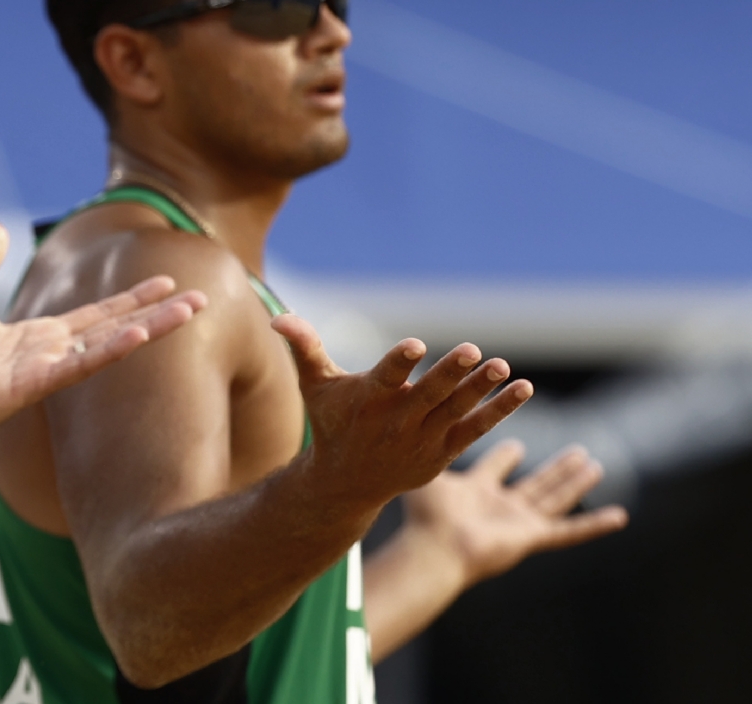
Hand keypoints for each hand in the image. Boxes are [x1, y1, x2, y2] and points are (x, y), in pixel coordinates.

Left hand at [0, 222, 205, 458]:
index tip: (167, 281)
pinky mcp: (32, 387)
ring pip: (109, 345)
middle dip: (157, 313)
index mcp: (35, 336)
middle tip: (201, 298)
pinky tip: (139, 336)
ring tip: (189, 312)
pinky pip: (79, 366)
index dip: (131, 299)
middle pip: (115, 327)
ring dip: (150, 329)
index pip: (95, 314)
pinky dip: (110, 351)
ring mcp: (45, 371)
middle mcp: (49, 354)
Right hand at [272, 315, 532, 508]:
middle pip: (427, 395)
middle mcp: (395, 422)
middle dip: (450, 374)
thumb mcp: (314, 386)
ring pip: (456, 411)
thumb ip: (304, 347)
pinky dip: (498, 411)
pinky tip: (522, 389)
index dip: (398, 362)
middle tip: (472, 350)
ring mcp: (422, 440)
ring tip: (502, 367)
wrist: (346, 483)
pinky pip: (474, 430)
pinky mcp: (442, 452)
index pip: (384, 378)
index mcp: (366, 401)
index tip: (414, 345)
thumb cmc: (330, 423)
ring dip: (480, 390)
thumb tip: (277, 316)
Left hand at [402, 440, 628, 587]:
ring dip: (574, 484)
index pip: (493, 469)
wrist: (435, 546)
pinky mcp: (531, 538)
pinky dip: (594, 525)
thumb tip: (410, 414)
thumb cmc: (423, 513)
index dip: (504, 456)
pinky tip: (619, 517)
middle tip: (577, 451)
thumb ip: (426, 445)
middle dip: (554, 468)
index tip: (515, 444)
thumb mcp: (429, 471)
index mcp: (474, 491)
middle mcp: (499, 507)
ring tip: (594, 465)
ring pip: (555, 499)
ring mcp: (517, 523)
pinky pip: (569, 532)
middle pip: (533, 484)